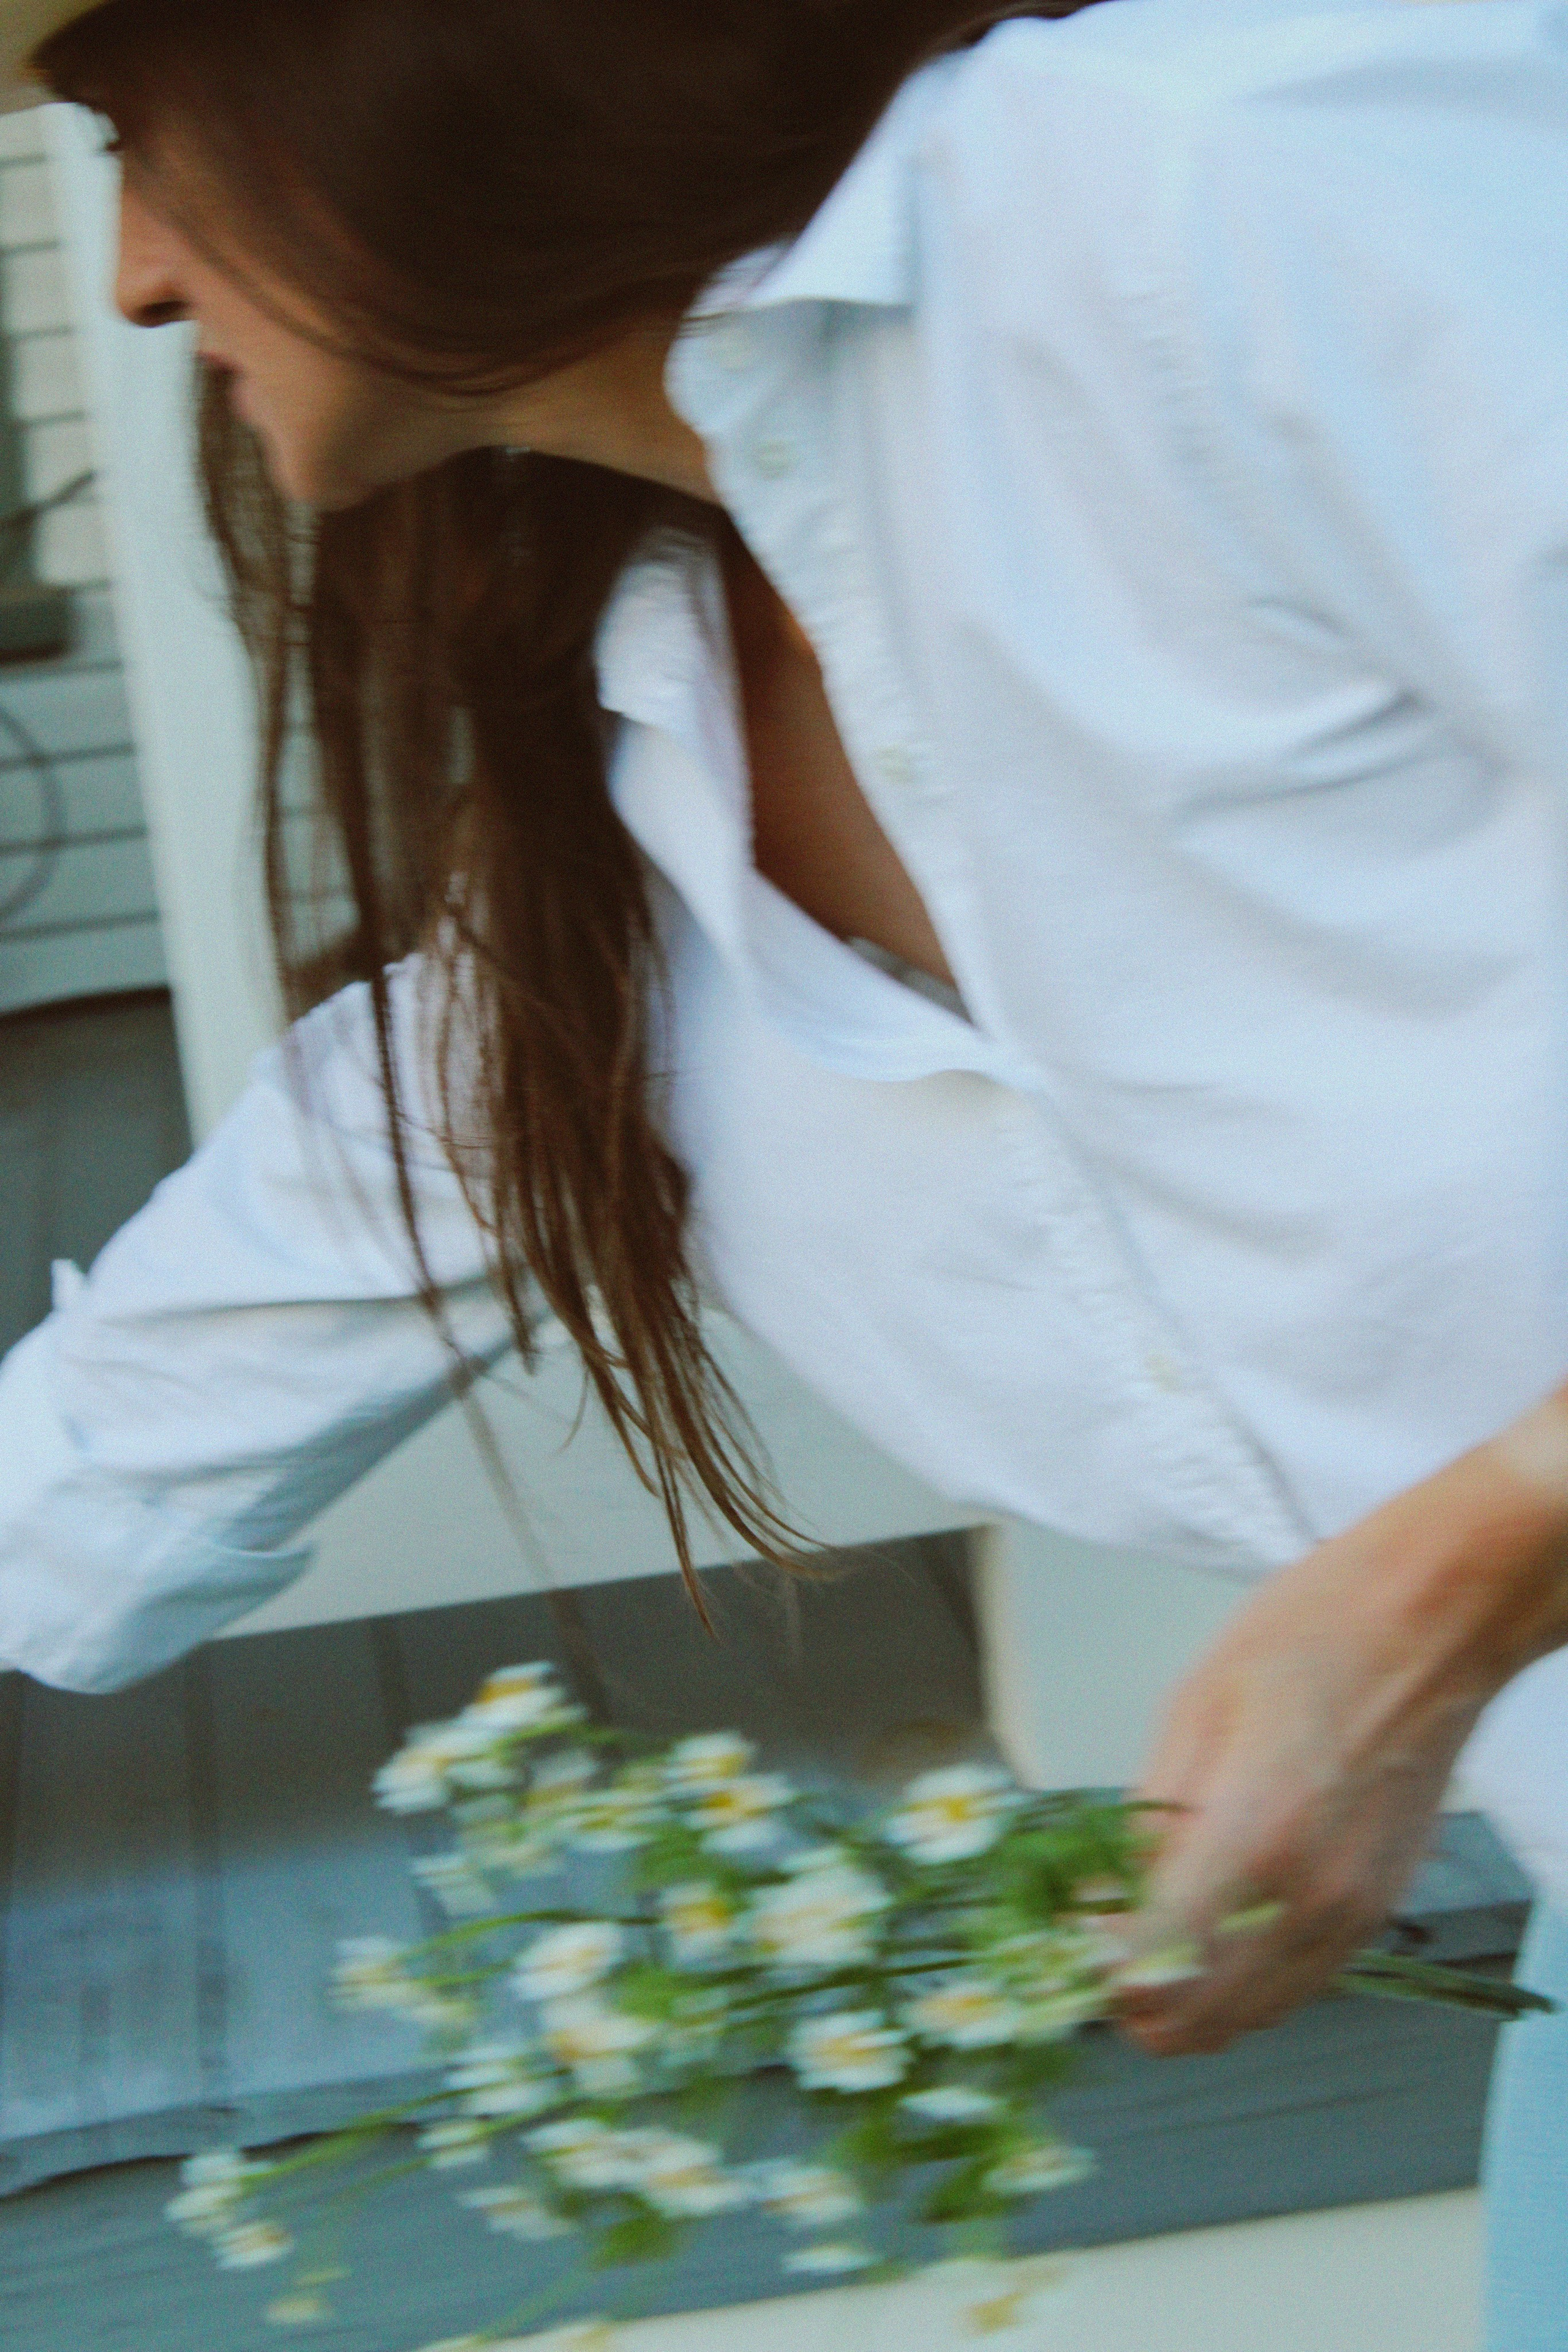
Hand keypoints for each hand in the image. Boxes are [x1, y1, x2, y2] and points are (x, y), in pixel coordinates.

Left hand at [1113, 1398, 1567, 2056]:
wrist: (1429, 1624)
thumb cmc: (1308, 1641)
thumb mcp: (1194, 1710)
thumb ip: (1148, 1821)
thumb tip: (1103, 1898)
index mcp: (1251, 1837)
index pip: (1151, 1967)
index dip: (1095, 1965)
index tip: (1074, 1930)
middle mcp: (1309, 1900)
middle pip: (1193, 2020)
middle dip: (1128, 1995)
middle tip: (1101, 1937)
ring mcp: (1352, 1916)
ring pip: (1244, 2020)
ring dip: (1184, 2000)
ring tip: (1149, 1933)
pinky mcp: (1379, 1913)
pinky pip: (1294, 1989)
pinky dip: (1241, 1983)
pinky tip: (1214, 1928)